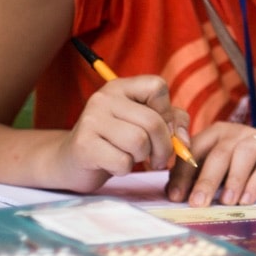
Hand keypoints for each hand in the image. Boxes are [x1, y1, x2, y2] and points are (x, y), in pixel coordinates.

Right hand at [43, 75, 187, 192]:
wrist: (71, 162)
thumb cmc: (115, 142)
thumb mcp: (144, 124)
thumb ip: (172, 122)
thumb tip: (184, 141)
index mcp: (120, 87)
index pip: (157, 86)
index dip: (167, 112)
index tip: (162, 129)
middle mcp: (104, 98)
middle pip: (153, 121)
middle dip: (164, 146)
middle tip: (158, 159)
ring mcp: (91, 120)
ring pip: (139, 142)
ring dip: (142, 157)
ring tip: (133, 158)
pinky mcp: (84, 145)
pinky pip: (122, 161)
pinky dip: (125, 169)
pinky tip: (115, 165)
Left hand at [167, 123, 255, 206]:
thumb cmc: (243, 164)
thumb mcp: (219, 165)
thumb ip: (197, 174)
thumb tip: (173, 194)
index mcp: (215, 133)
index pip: (194, 150)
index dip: (183, 174)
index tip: (175, 197)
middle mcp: (236, 133)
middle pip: (218, 154)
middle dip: (206, 180)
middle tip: (197, 204)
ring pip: (243, 156)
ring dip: (233, 180)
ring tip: (226, 202)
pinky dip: (255, 184)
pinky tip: (246, 200)